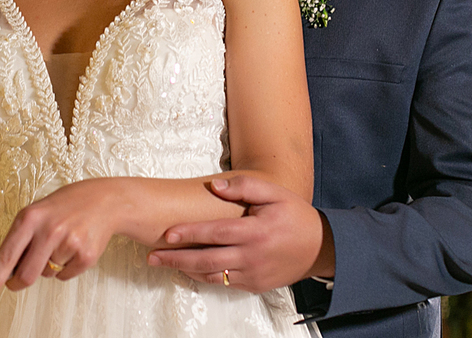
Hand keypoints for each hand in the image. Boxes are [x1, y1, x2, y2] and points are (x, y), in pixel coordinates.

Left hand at [0, 179, 123, 307]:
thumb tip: (5, 271)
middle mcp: (49, 230)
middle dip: (19, 282)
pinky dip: (66, 268)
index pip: (5, 256)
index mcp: (30, 218)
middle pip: (26, 275)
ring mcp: (69, 242)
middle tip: (19, 280)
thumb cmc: (65, 206)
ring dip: (49, 266)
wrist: (103, 200)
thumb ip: (20, 239)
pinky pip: (65, 276)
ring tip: (59, 243)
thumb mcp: (36, 212)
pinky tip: (72, 247)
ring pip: (47, 274)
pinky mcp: (86, 255)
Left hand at [147, 176, 333, 292]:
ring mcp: (252, 274)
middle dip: (176, 259)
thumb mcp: (274, 193)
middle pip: (206, 260)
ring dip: (185, 270)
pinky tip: (189, 269)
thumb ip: (244, 186)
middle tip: (151, 257)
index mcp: (255, 231)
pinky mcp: (254, 286)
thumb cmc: (294, 215)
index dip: (190, 233)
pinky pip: (224, 283)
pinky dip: (204, 277)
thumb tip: (216, 185)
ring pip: (212, 275)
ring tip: (163, 263)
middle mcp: (251, 256)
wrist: (320, 248)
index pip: (215, 233)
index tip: (167, 234)